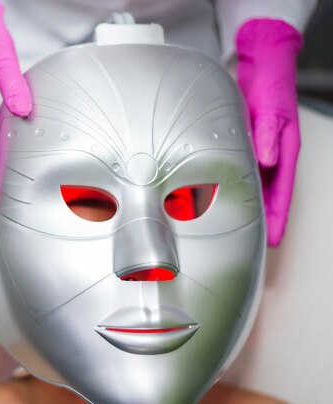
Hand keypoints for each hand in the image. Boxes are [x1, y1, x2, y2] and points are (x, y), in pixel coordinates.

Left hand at [236, 18, 302, 246]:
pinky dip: (228, 185)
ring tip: (227, 228)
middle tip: (245, 243)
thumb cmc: (272, 86)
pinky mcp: (241, 144)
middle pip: (265, 196)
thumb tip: (268, 162)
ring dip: (241, 206)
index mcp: (285, 152)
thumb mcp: (272, 110)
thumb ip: (268, 136)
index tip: (273, 240)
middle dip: (259, 220)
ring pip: (249, 186)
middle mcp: (272, 156)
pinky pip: (235, 171)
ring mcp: (256, 152)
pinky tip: (214, 197)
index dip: (278, 218)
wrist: (261, 65)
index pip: (283, 193)